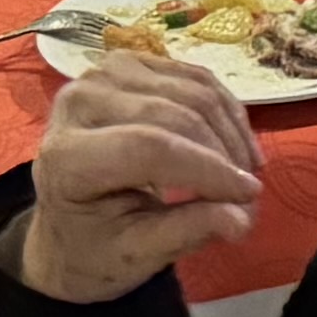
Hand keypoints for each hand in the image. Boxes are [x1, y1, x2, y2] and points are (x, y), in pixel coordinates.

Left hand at [11, 52, 266, 301]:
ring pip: (192, 91)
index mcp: (66, 157)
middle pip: (173, 115)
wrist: (69, 218)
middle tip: (250, 195)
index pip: (147, 149)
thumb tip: (240, 218)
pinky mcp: (128, 64)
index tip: (248, 197)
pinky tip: (239, 143)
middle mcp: (77, 102)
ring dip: (231, 131)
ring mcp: (102, 75)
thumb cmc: (96, 243)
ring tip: (248, 170)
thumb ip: (185, 232)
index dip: (207, 169)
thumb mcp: (135, 253)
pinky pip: (195, 77)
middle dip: (224, 154)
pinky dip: (226, 110)